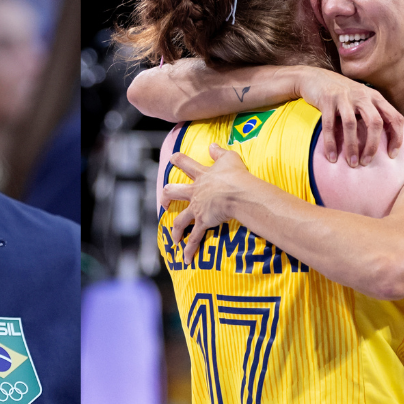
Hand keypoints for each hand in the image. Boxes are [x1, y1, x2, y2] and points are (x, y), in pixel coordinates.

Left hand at [164, 143, 255, 263]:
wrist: (239, 193)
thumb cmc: (236, 175)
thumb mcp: (229, 158)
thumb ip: (219, 152)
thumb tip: (212, 144)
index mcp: (201, 176)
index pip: (186, 164)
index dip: (178, 159)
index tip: (172, 158)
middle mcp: (195, 192)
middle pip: (173, 192)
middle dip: (167, 196)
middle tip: (164, 200)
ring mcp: (197, 208)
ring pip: (180, 220)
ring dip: (176, 229)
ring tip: (173, 238)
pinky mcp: (203, 222)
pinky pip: (194, 238)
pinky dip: (189, 249)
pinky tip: (185, 259)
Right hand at [296, 67, 403, 166]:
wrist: (314, 77)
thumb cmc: (341, 94)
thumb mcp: (361, 99)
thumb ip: (372, 113)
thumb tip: (384, 139)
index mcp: (375, 97)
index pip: (394, 117)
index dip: (397, 137)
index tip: (392, 155)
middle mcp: (362, 95)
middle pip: (375, 122)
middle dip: (372, 146)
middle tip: (366, 162)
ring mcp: (344, 97)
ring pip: (352, 124)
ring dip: (352, 146)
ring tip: (352, 163)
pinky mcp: (327, 100)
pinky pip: (329, 125)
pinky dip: (330, 143)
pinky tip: (332, 157)